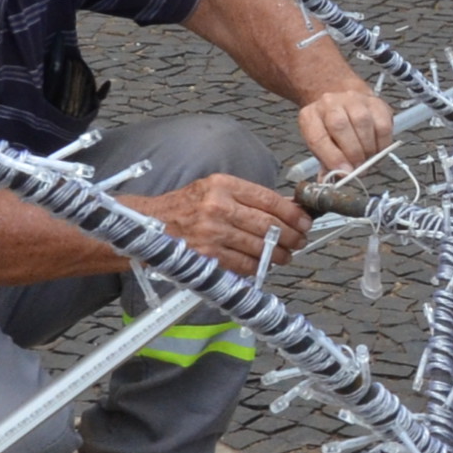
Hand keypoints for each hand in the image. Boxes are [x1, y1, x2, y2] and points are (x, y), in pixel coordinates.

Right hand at [123, 172, 308, 274]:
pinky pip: (243, 265)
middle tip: (300, 241)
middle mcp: (217, 206)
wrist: (148, 224)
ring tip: (285, 255)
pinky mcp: (206, 255)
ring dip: (278, 255)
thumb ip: (245, 197)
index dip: (293, 213)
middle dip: (291, 236)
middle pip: (268, 225)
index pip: (269, 199)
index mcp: (222, 185)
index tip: (305, 221)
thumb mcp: (212, 189)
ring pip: (259, 247)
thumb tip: (285, 210)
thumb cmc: (183, 207)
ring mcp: (212, 232)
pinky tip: (264, 265)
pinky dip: (258, 267)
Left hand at [297, 84, 395, 174]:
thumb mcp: (322, 147)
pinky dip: (383, 142)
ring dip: (368, 147)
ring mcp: (352, 99)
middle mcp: (328, 103)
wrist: (346, 106)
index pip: (317, 137)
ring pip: (362, 122)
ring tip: (368, 159)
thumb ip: (327, 165)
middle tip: (359, 168)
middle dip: (352, 152)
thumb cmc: (332, 131)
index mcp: (310, 116)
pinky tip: (378, 149)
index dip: (332, 157)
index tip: (345, 173)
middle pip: (339, 126)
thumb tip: (331, 183)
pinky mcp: (374, 102)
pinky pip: (382, 123)